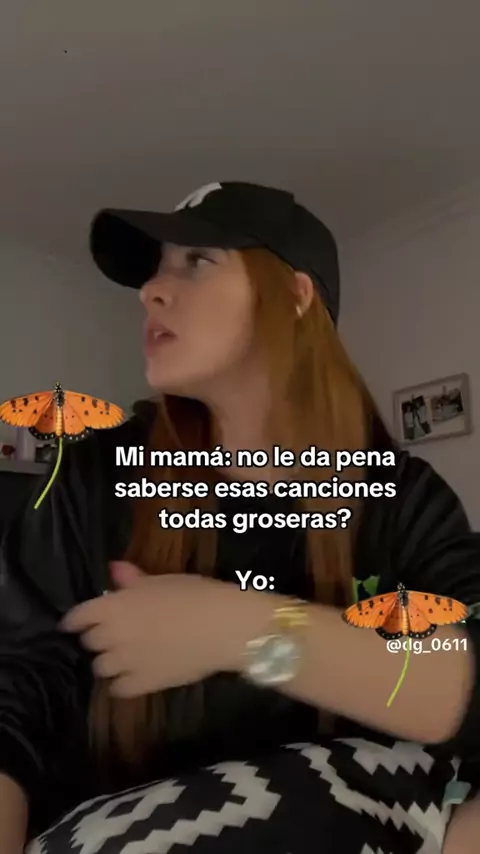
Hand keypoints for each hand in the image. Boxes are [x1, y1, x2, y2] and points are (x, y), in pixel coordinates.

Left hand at [61, 562, 272, 697]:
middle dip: (97, 638)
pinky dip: (121, 684)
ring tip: (122, 657)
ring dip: (108, 661)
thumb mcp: (162, 580)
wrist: (223, 627)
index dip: (75, 619)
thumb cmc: (193, 594)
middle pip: (90, 642)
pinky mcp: (143, 684)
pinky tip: (132, 677)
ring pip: (101, 668)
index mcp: (114, 606)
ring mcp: (126, 663)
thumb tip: (113, 569)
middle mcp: (113, 636)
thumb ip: (133, 579)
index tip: (76, 622)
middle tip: (111, 634)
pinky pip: (118, 689)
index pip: (78, 616)